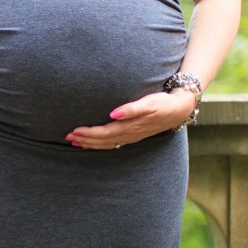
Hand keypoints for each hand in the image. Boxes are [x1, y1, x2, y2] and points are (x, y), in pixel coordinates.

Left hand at [65, 90, 195, 149]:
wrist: (179, 109)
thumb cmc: (162, 103)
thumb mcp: (148, 103)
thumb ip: (131, 109)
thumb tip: (113, 113)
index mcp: (130, 127)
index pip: (104, 133)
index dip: (88, 133)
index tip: (74, 130)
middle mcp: (129, 134)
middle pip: (102, 140)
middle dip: (84, 140)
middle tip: (67, 137)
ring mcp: (131, 137)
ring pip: (106, 144)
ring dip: (90, 144)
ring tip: (74, 142)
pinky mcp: (133, 136)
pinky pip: (112, 144)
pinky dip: (99, 145)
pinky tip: (91, 145)